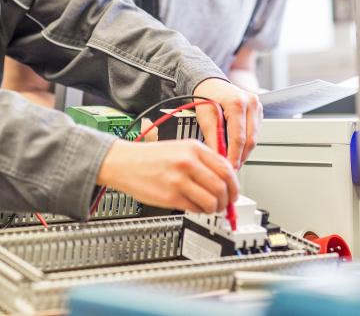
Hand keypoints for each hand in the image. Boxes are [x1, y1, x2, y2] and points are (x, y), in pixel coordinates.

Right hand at [96, 139, 238, 212]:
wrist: (123, 163)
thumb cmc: (151, 157)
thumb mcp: (180, 148)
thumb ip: (203, 161)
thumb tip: (225, 180)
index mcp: (194, 148)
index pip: (227, 168)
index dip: (235, 184)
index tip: (234, 192)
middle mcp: (188, 162)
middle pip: (222, 187)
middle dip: (227, 200)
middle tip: (225, 204)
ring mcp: (179, 180)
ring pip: (212, 201)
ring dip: (215, 208)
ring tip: (210, 207)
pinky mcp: (170, 196)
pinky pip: (195, 208)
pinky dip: (199, 211)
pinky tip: (195, 206)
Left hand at [192, 77, 261, 168]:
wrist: (211, 84)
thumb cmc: (207, 97)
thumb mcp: (205, 117)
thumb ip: (213, 138)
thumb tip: (218, 157)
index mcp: (236, 103)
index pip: (239, 137)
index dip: (234, 155)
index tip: (229, 167)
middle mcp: (250, 103)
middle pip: (250, 139)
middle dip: (241, 156)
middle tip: (232, 167)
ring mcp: (257, 105)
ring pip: (255, 137)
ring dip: (245, 151)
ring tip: (234, 160)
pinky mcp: (259, 110)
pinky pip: (256, 131)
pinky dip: (247, 142)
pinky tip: (238, 148)